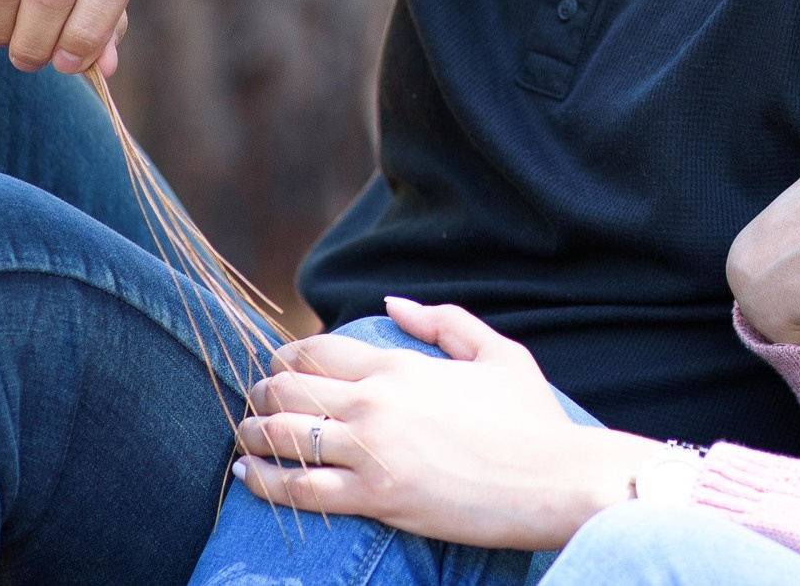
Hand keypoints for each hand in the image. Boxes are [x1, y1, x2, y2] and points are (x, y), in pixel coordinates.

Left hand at [233, 299, 671, 548]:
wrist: (555, 479)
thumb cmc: (533, 420)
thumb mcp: (499, 353)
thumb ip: (445, 321)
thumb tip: (393, 301)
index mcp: (401, 364)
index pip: (317, 349)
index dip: (286, 356)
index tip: (278, 367)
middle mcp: (376, 401)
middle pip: (288, 387)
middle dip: (262, 392)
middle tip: (257, 403)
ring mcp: (371, 450)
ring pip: (283, 434)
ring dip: (252, 434)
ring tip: (244, 438)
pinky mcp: (375, 497)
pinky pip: (299, 488)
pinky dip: (264, 480)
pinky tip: (247, 476)